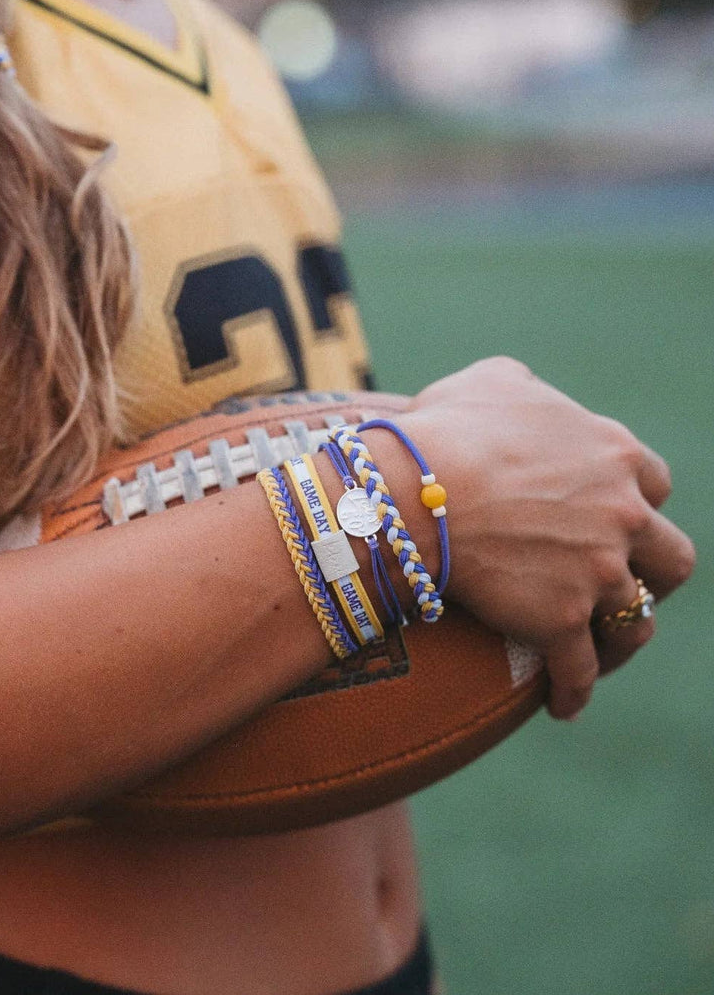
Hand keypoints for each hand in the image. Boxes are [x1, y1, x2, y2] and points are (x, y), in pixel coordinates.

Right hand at [399, 358, 694, 719]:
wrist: (414, 493)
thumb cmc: (446, 430)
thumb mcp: (490, 381)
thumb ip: (525, 386)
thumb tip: (523, 391)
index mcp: (613, 455)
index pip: (653, 484)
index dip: (633, 501)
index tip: (610, 514)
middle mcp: (621, 517)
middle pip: (670, 557)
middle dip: (651, 569)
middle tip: (619, 577)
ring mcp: (596, 573)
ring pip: (635, 620)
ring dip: (621, 634)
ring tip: (601, 647)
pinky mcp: (560, 621)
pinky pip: (580, 669)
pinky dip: (575, 690)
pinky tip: (563, 704)